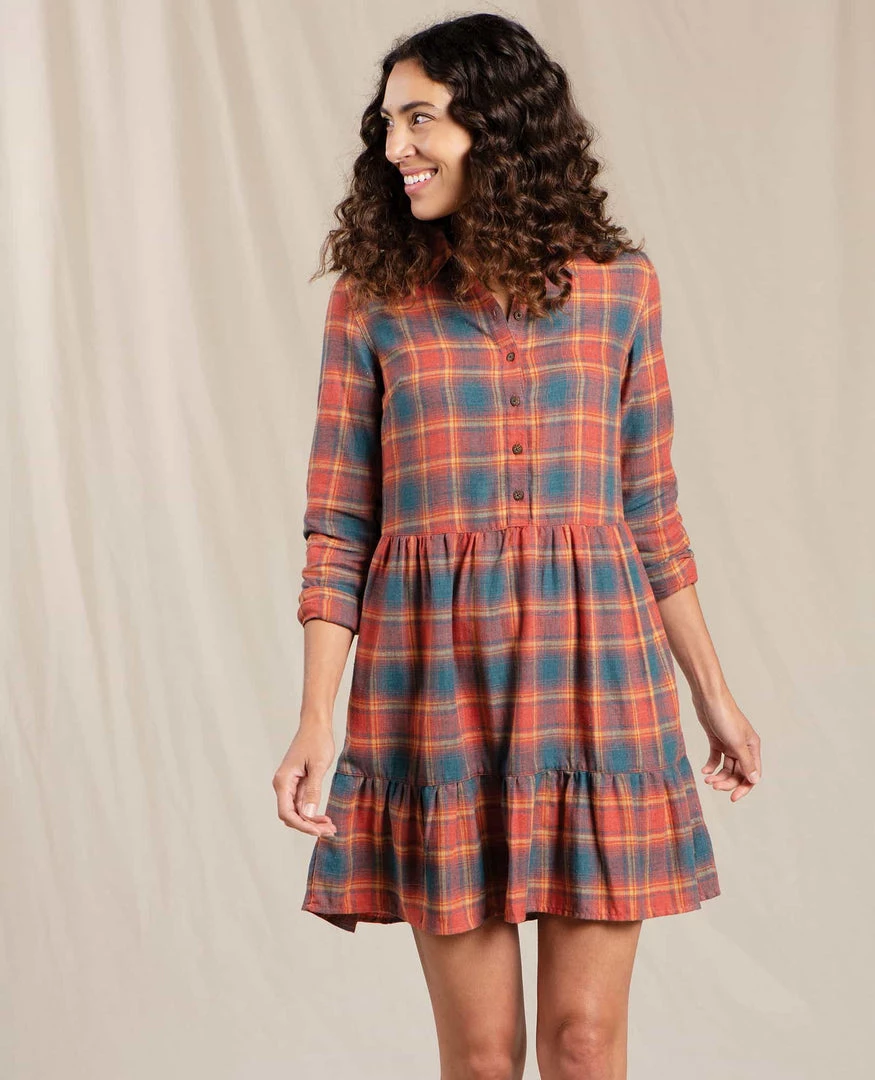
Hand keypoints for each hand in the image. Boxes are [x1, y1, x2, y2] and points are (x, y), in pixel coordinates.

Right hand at [272, 721, 337, 836]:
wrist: (316, 724)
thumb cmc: (317, 740)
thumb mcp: (319, 766)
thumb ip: (313, 790)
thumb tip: (309, 814)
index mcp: (283, 781)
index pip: (287, 813)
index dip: (302, 825)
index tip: (319, 831)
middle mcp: (283, 784)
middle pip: (291, 815)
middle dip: (309, 826)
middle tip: (330, 831)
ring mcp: (289, 784)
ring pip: (297, 811)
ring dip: (312, 821)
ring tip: (330, 827)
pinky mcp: (297, 783)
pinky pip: (302, 803)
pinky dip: (312, 812)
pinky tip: (325, 817)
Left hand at [691, 686, 761, 801]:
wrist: (708, 697)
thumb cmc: (725, 716)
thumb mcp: (736, 742)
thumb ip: (746, 762)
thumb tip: (755, 780)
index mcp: (752, 747)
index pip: (752, 774)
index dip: (744, 787)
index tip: (732, 797)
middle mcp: (743, 747)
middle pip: (738, 772)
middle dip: (727, 782)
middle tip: (713, 785)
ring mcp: (729, 743)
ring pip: (726, 767)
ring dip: (718, 775)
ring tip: (707, 779)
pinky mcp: (716, 740)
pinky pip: (715, 758)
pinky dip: (710, 765)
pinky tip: (704, 770)